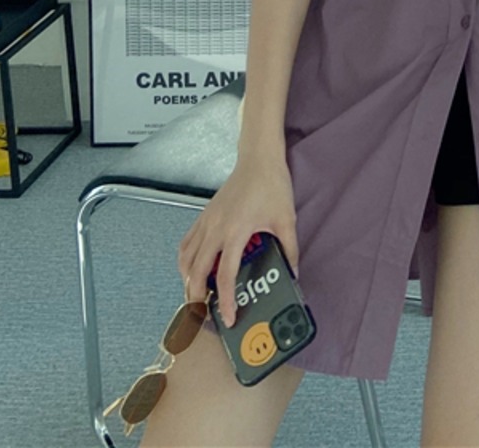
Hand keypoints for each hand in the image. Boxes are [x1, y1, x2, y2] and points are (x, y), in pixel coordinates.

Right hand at [176, 154, 298, 327]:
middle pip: (196, 274)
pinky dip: (185, 263)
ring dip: (188, 282)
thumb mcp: (286, 219)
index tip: (228, 318)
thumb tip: (294, 273)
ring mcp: (206, 222)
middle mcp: (215, 229)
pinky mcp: (203, 216)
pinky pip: (186, 245)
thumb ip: (290, 249)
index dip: (226, 301)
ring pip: (186, 261)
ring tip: (198, 298)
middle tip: (204, 317)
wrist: (259, 159)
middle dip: (196, 300)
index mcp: (236, 231)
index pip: (226, 276)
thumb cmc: (272, 185)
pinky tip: (192, 271)